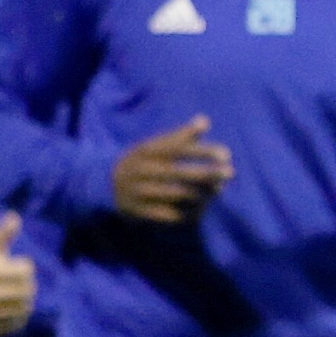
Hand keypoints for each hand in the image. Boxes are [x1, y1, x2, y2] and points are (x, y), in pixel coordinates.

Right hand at [0, 212, 36, 335]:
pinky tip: (15, 310)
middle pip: (24, 293)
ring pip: (20, 311)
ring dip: (26, 304)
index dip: (27, 267)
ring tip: (24, 298)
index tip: (25, 265)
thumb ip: (3, 233)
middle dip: (29, 288)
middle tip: (29, 286)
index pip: (23, 271)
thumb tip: (14, 218)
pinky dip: (17, 319)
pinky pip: (10, 326)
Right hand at [111, 114, 233, 221]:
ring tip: (218, 191)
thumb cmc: (141, 162)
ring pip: (176, 195)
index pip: (179, 148)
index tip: (226, 154)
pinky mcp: (141, 212)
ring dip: (201, 194)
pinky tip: (203, 209)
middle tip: (230, 173)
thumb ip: (179, 136)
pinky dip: (189, 213)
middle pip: (179, 173)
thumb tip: (204, 121)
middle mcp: (143, 171)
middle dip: (207, 174)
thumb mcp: (154, 145)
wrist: (105, 185)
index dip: (203, 151)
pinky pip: (170, 215)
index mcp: (147, 151)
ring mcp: (140, 193)